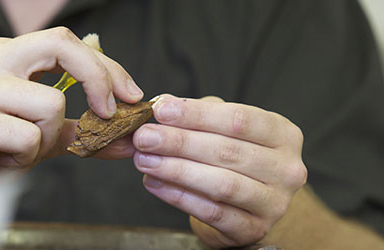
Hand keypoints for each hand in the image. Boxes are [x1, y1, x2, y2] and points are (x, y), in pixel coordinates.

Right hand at [0, 27, 142, 188]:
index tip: (130, 94)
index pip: (67, 42)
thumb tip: (127, 140)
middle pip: (62, 45)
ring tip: (21, 150)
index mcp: (9, 55)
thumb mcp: (43, 135)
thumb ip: (83, 131)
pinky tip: (2, 160)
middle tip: (109, 112)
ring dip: (47, 139)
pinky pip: (28, 138)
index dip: (106, 65)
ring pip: (50, 105)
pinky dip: (25, 158)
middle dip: (98, 79)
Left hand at [132, 94, 306, 247]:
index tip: (161, 110)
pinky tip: (155, 183)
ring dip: (176, 170)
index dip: (197, 114)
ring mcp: (274, 203)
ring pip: (221, 184)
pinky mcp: (254, 229)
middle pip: (227, 151)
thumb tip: (162, 104)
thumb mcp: (224, 128)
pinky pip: (212, 212)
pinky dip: (179, 197)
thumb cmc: (235, 157)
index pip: (239, 120)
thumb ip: (197, 114)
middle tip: (143, 137)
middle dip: (179, 142)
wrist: (249, 205)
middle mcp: (287, 169)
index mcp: (283, 135)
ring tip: (144, 160)